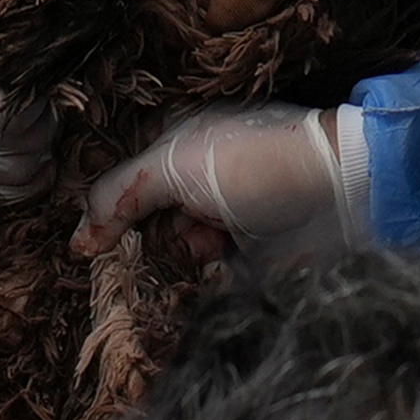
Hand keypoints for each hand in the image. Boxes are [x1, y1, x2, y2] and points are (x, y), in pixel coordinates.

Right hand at [0, 0, 56, 200]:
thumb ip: (32, 14)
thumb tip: (95, 20)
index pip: (2, 118)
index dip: (38, 109)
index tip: (51, 86)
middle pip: (10, 159)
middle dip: (44, 136)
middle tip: (53, 104)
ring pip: (4, 182)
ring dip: (34, 156)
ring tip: (38, 118)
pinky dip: (15, 174)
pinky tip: (23, 141)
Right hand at [77, 103, 370, 275]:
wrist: (341, 189)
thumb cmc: (258, 163)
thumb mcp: (177, 167)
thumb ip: (122, 196)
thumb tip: (78, 241)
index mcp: (180, 146)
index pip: (128, 190)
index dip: (112, 218)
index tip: (97, 246)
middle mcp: (200, 178)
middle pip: (152, 224)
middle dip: (157, 237)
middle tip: (178, 231)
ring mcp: (226, 214)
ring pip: (180, 252)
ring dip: (190, 255)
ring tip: (216, 242)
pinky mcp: (252, 249)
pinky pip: (212, 274)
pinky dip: (214, 274)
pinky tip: (229, 261)